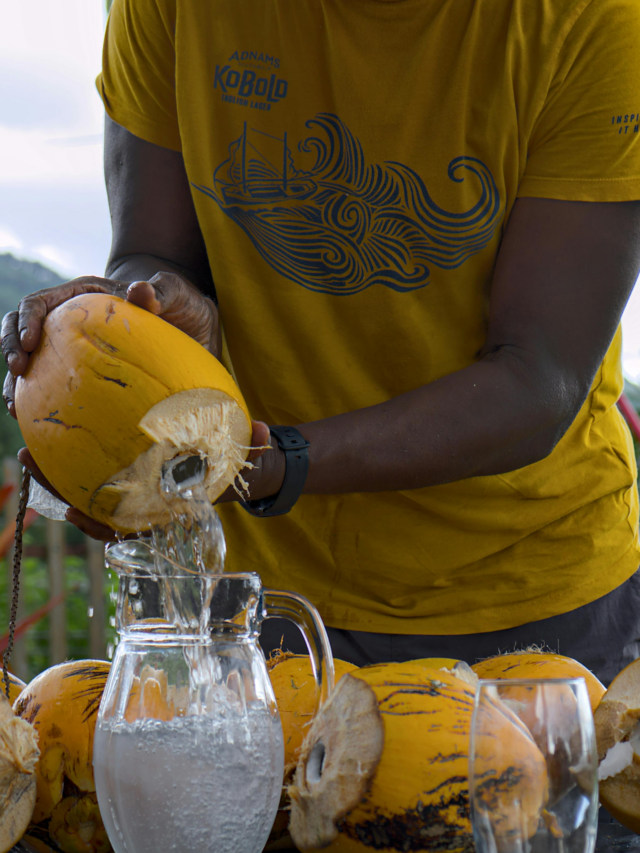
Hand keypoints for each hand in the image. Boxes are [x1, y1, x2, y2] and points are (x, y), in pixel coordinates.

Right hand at [1, 271, 218, 417]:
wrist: (191, 325)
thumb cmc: (180, 304)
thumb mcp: (176, 294)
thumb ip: (160, 292)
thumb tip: (140, 290)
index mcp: (83, 296)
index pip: (41, 302)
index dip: (27, 318)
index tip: (29, 341)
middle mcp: (69, 322)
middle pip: (21, 330)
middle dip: (11, 347)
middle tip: (17, 371)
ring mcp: (72, 349)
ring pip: (31, 363)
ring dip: (16, 382)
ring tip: (15, 406)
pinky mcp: (81, 374)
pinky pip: (53, 389)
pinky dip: (41, 404)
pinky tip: (38, 426)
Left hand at [19, 421, 272, 541]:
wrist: (237, 468)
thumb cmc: (237, 465)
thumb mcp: (246, 456)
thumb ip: (254, 444)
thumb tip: (263, 429)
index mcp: (166, 509)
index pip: (126, 524)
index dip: (96, 522)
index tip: (71, 510)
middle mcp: (143, 504)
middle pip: (89, 505)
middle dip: (56, 487)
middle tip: (28, 457)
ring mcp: (133, 490)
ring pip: (85, 488)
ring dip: (53, 472)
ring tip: (27, 446)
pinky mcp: (132, 472)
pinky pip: (96, 470)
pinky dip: (74, 456)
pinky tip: (58, 431)